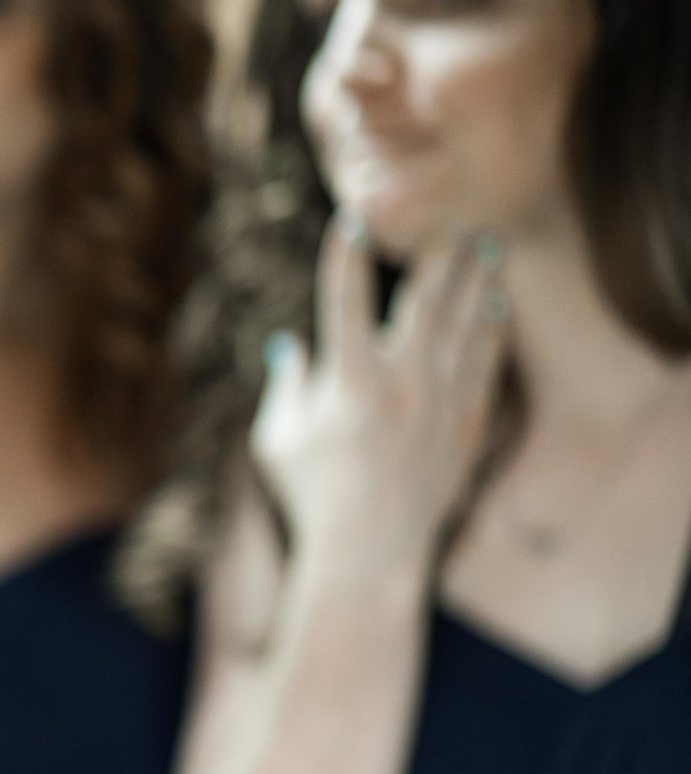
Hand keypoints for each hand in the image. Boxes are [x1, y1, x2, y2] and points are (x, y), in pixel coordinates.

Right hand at [251, 215, 504, 579]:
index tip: (352, 221)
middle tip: (451, 222)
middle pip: (424, 302)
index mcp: (346, 387)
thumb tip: (287, 343)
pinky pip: (484, 365)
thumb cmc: (311, 493)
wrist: (369, 552)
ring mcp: (439, 407)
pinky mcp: (464, 427)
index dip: (345, 258)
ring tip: (485, 246)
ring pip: (464, 327)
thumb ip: (286, 384)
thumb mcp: (278, 438)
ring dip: (474, 281)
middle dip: (439, 256)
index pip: (343, 303)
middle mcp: (399, 389)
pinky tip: (495, 305)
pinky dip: (490, 331)